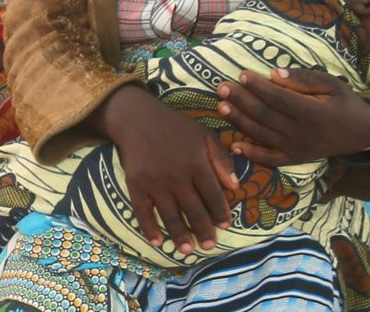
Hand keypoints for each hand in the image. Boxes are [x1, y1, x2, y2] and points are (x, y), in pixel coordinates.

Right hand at [98, 87, 238, 254]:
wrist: (136, 118)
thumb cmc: (174, 126)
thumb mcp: (204, 135)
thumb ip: (221, 159)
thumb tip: (234, 187)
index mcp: (196, 163)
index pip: (213, 194)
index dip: (220, 212)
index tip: (225, 225)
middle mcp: (176, 176)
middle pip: (193, 209)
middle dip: (203, 230)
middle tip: (209, 246)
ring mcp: (154, 182)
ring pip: (170, 214)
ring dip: (180, 235)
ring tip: (188, 250)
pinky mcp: (135, 184)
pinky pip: (142, 210)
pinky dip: (149, 227)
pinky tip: (156, 241)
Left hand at [217, 68, 369, 165]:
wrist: (362, 133)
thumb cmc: (344, 102)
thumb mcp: (332, 84)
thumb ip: (304, 79)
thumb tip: (274, 73)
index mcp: (314, 112)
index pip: (278, 98)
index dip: (258, 86)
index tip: (241, 74)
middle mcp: (303, 132)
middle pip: (266, 115)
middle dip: (241, 100)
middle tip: (221, 88)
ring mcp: (298, 148)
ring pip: (263, 134)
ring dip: (240, 121)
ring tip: (221, 107)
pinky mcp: (296, 159)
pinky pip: (271, 160)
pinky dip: (253, 155)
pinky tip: (235, 146)